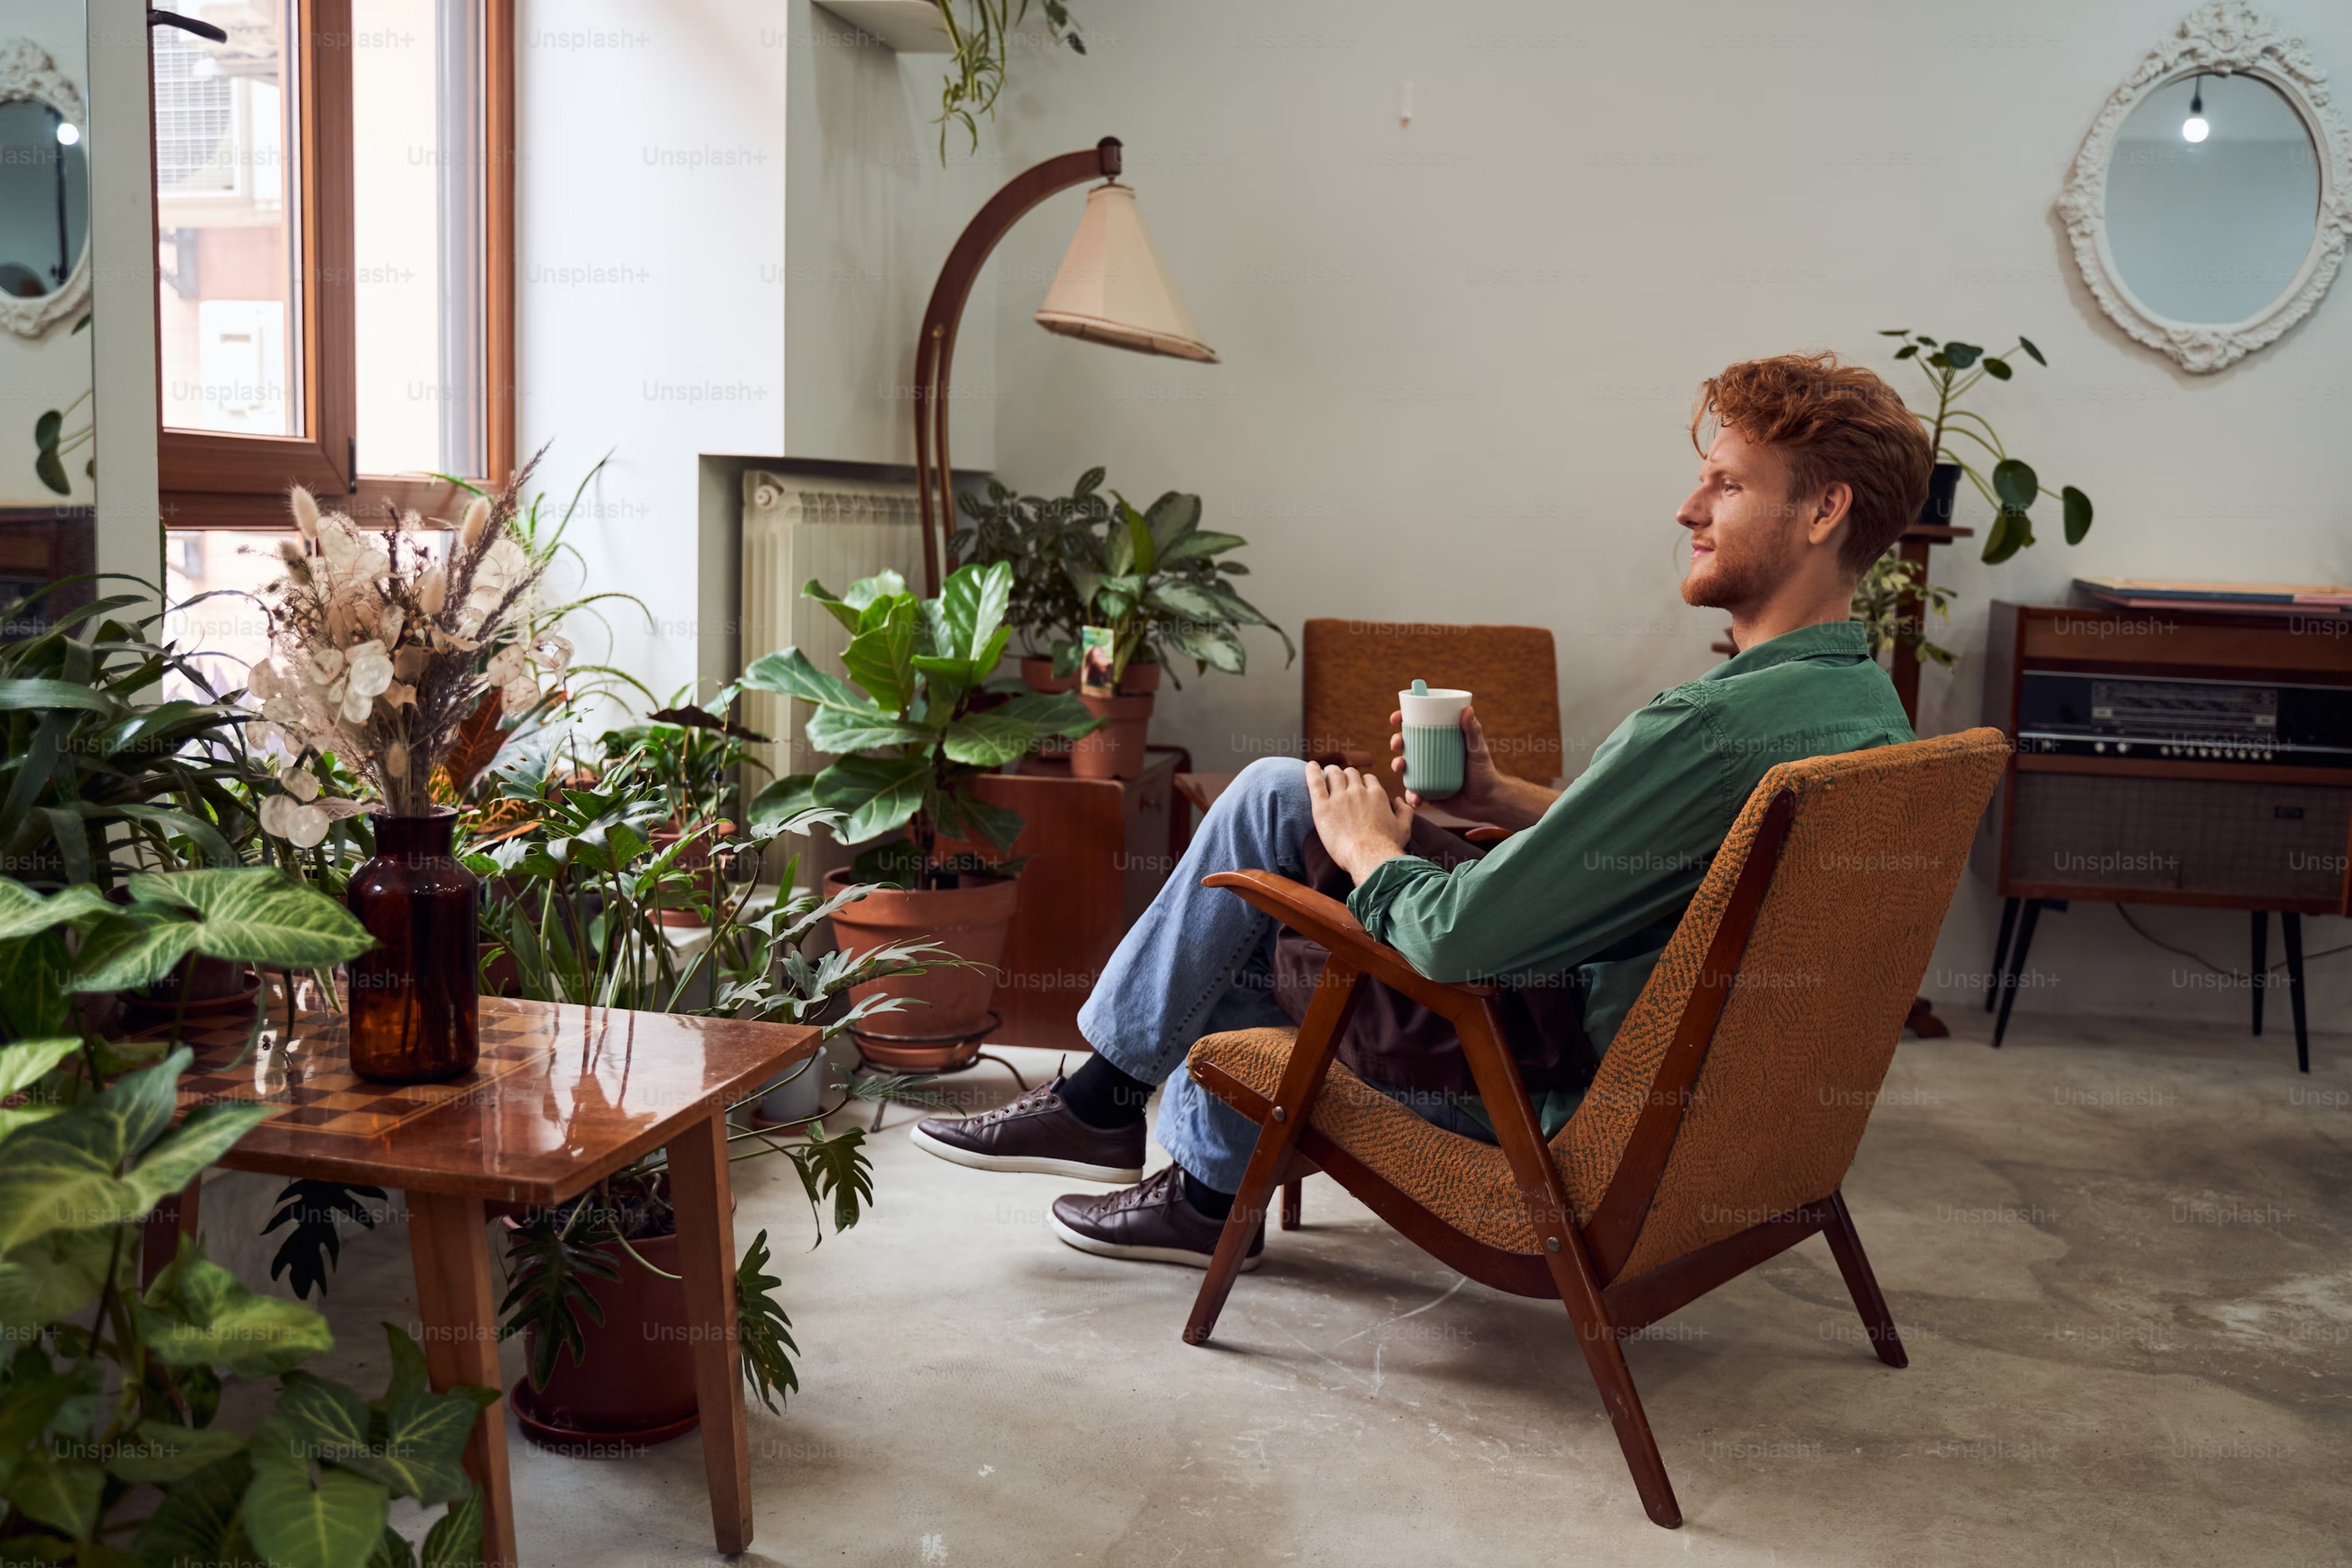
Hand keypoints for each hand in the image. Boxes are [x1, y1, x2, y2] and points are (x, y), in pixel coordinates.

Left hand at [1303, 760, 1411, 883]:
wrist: (1369, 858)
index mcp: (1376, 795)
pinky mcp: (1323, 807)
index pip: (1368, 779)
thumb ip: (1404, 811)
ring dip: (1331, 772)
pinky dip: (1312, 771)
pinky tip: (1311, 766)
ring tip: (1327, 774)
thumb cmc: (1387, 847)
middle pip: (1350, 773)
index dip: (1363, 783)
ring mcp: (1339, 797)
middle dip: (1346, 776)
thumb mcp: (1404, 828)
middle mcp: (1358, 791)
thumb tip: (1399, 800)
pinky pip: (1315, 782)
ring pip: (1334, 774)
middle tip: (1340, 782)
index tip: (1359, 789)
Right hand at [1388, 703, 1505, 811]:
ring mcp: (1426, 775)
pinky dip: (1411, 795)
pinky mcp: (1426, 794)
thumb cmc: (1485, 772)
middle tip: (1397, 743)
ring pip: (1405, 768)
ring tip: (1400, 767)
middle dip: (1397, 742)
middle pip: (1406, 745)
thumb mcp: (1478, 750)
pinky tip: (1416, 798)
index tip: (1396, 718)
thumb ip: (1473, 731)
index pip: (1418, 727)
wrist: (1488, 802)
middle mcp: (1429, 757)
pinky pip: (1413, 793)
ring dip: (1397, 765)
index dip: (1403, 720)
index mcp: (1439, 742)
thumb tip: (1467, 709)